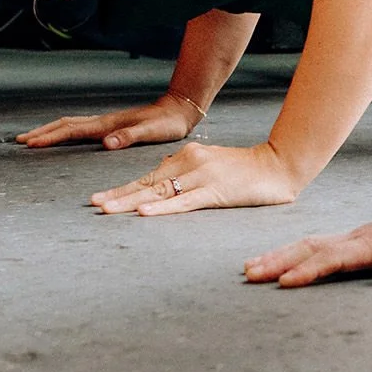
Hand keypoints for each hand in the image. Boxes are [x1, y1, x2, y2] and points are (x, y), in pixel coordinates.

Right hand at [15, 92, 199, 150]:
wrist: (178, 110)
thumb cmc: (166, 124)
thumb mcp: (151, 132)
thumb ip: (129, 137)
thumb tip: (106, 143)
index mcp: (108, 125)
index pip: (72, 131)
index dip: (50, 137)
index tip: (31, 143)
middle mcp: (103, 122)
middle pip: (65, 125)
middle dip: (42, 132)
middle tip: (20, 140)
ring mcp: (106, 123)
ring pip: (70, 124)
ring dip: (50, 130)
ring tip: (32, 138)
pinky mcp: (111, 126)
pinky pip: (80, 128)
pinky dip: (64, 131)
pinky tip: (62, 136)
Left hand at [91, 141, 305, 214]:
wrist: (277, 165)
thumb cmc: (244, 169)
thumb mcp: (209, 164)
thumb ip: (185, 170)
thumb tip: (162, 179)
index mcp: (186, 157)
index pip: (148, 178)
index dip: (123, 190)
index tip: (99, 200)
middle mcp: (189, 163)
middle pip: (148, 185)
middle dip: (119, 197)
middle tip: (94, 205)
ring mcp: (201, 177)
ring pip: (160, 193)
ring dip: (131, 203)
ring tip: (108, 210)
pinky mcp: (215, 192)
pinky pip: (184, 203)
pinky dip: (163, 209)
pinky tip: (145, 214)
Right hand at [242, 211, 371, 287]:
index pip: (335, 257)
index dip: (309, 270)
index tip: (283, 282)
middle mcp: (361, 238)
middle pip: (312, 247)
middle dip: (279, 260)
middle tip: (249, 273)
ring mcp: (358, 238)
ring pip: (311, 244)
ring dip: (281, 255)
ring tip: (252, 267)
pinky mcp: (360, 242)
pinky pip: (319, 246)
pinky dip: (296, 253)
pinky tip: (286, 261)